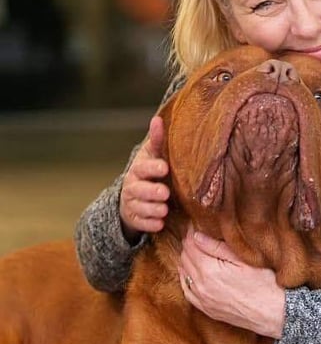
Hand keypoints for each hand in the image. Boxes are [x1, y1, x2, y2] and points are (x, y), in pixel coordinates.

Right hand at [119, 115, 169, 243]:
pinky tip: (160, 223)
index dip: (152, 167)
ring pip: (139, 207)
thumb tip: (157, 119)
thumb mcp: (152, 155)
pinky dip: (150, 224)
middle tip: (165, 193)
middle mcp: (133, 186)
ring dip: (152, 209)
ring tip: (164, 209)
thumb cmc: (149, 171)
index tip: (164, 167)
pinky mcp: (135, 219)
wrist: (133, 195)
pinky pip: (141, 223)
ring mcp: (132, 204)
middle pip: (139, 190)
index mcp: (138, 169)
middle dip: (151, 191)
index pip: (143, 167)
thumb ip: (157, 141)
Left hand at [179, 228, 285, 339]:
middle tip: (198, 234)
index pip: (190, 245)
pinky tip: (192, 272)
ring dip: (187, 260)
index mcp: (209, 271)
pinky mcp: (207, 310)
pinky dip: (187, 278)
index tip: (197, 224)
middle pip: (184, 258)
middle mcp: (201, 286)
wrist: (275, 312)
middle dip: (189, 244)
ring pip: (184, 274)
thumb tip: (196, 236)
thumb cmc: (264, 283)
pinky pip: (187, 291)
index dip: (192, 232)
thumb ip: (217, 247)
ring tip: (197, 250)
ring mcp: (202, 300)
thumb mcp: (242, 259)